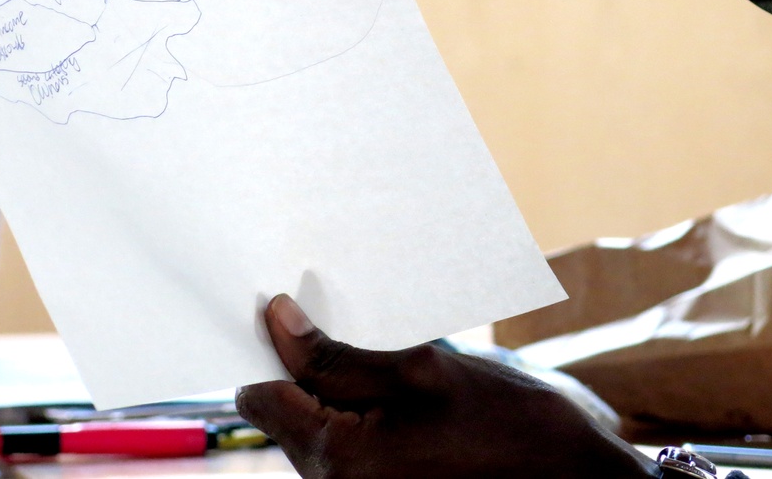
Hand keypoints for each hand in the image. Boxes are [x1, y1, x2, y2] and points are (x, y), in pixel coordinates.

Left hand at [236, 294, 655, 478]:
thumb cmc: (510, 426)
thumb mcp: (424, 371)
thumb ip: (339, 357)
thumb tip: (278, 322)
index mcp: (339, 460)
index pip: (261, 398)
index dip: (270, 350)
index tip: (290, 311)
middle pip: (285, 418)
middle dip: (306, 370)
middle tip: (348, 326)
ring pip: (314, 435)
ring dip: (335, 395)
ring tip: (386, 364)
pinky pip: (343, 454)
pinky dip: (356, 419)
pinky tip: (397, 396)